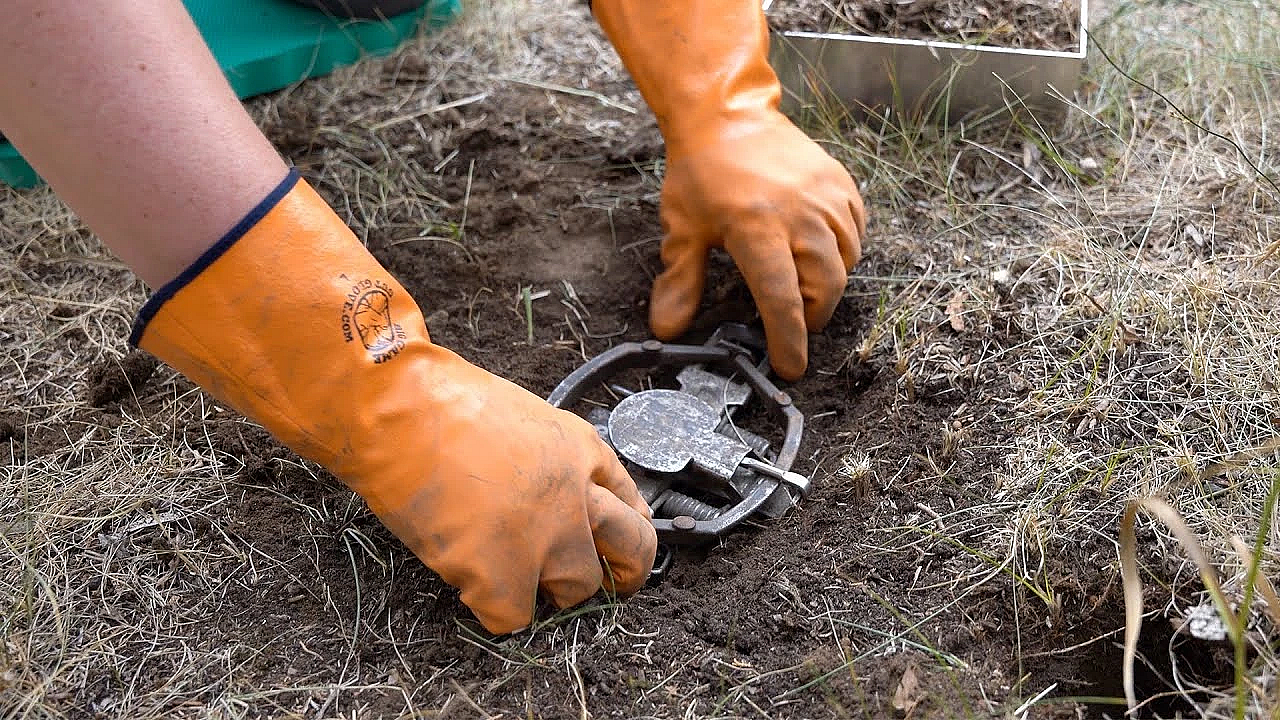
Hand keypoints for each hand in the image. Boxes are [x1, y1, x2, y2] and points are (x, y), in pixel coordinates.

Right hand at [133, 173, 656, 633]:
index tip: (620, 559)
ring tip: (500, 564)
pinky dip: (491, 604)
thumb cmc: (440, 404)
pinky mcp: (499, 573)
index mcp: (583, 451)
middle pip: (629, 556)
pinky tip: (467, 573)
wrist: (394, 409)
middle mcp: (577, 496)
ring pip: (573, 592)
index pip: (636, 508)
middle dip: (605, 572)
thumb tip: (566, 504)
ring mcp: (543, 538)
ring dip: (542, 588)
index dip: (629, 540)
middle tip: (568, 579)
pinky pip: (513, 617)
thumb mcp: (524, 417)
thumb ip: (555, 461)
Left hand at [654, 114, 865, 379]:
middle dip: (811, 317)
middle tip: (791, 323)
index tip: (790, 368)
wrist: (728, 114)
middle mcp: (800, 213)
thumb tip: (667, 330)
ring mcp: (826, 197)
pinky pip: (855, 234)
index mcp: (757, 227)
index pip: (781, 299)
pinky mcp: (841, 185)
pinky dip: (841, 252)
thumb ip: (680, 282)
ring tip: (799, 283)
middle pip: (825, 287)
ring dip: (826, 285)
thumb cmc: (702, 173)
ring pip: (845, 263)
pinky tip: (814, 251)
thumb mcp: (682, 229)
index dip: (788, 340)